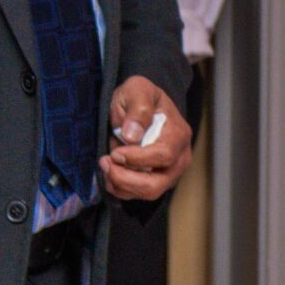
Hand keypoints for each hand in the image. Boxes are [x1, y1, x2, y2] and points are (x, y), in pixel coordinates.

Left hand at [100, 75, 192, 202]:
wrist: (138, 105)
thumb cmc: (139, 97)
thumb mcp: (137, 89)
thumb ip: (138, 107)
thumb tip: (132, 135)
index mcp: (178, 134)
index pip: (163, 156)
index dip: (136, 158)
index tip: (115, 152)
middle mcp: (179, 158)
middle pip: (157, 183)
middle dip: (126, 178)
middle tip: (105, 161)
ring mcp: (169, 172)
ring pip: (148, 193)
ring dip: (121, 184)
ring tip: (105, 165)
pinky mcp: (157, 180)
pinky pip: (139, 195)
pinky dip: (121, 189)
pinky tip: (109, 174)